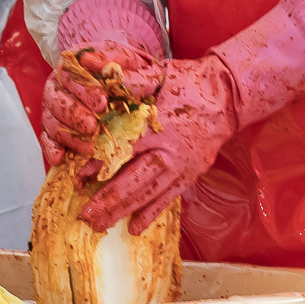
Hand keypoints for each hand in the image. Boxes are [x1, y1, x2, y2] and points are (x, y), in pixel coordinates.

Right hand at [43, 43, 151, 163]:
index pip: (72, 74)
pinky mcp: (55, 125)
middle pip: (56, 98)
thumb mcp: (130, 62)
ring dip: (67, 134)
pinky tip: (59, 157)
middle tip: (92, 126)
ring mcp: (55, 105)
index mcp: (75, 62)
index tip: (102, 102)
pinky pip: (47, 137)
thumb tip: (96, 64)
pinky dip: (51, 147)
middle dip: (74, 114)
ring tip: (87, 147)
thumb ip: (117, 62)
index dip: (85, 90)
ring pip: (51, 119)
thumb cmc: (129, 70)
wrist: (130, 81)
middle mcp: (60, 82)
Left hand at [77, 54, 237, 235]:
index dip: (98, 165)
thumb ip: (132, 82)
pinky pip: (168, 198)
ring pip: (148, 195)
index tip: (77, 178)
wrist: (227, 96)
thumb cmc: (189, 83)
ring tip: (101, 226)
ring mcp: (181, 167)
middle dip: (108, 200)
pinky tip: (135, 228)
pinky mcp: (190, 174)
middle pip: (133, 181)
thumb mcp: (159, 75)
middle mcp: (168, 152)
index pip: (121, 150)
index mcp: (156, 126)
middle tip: (85, 215)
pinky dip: (151, 214)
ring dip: (124, 212)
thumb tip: (103, 81)